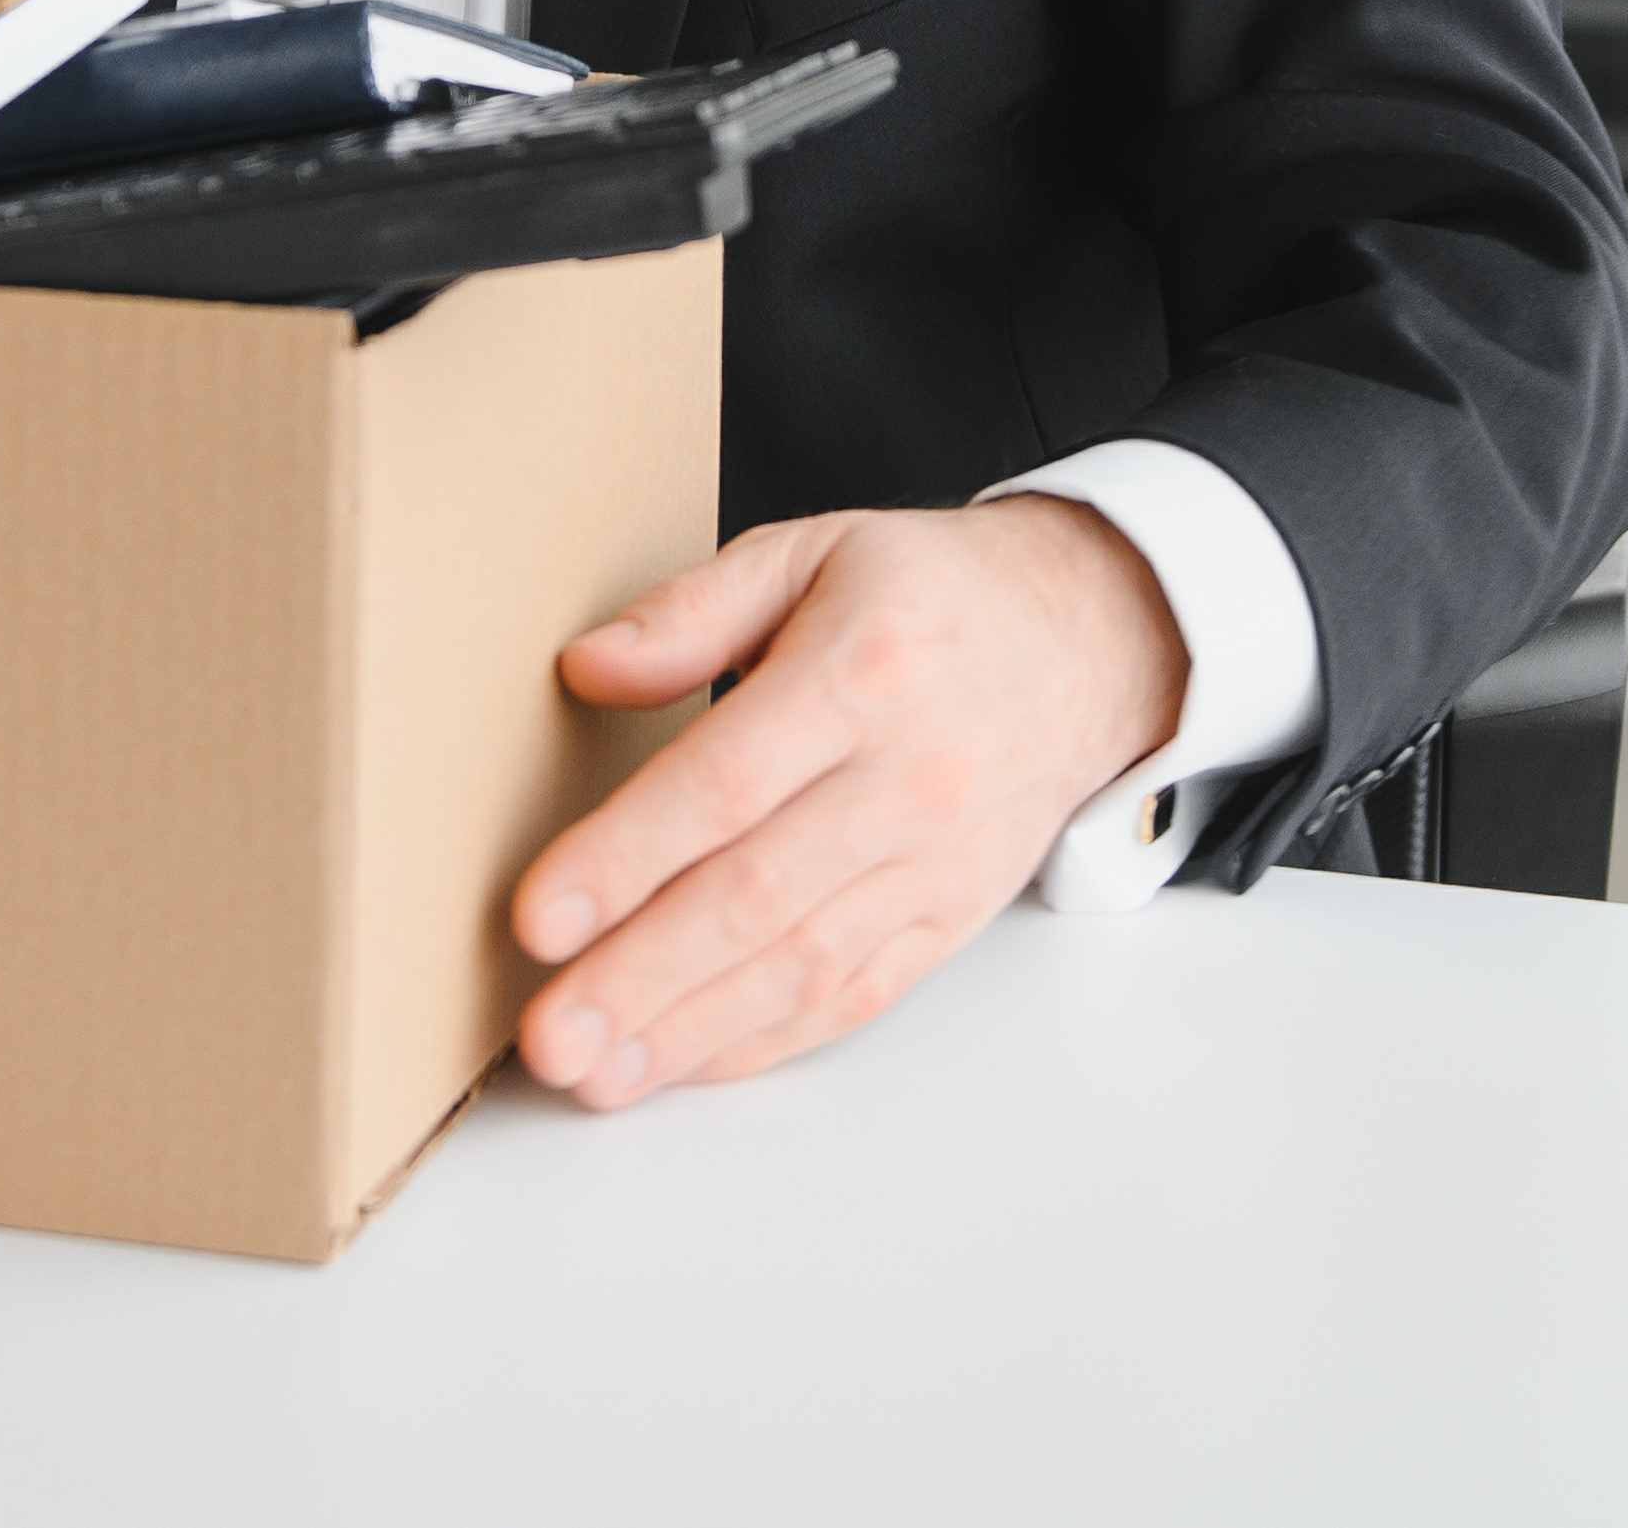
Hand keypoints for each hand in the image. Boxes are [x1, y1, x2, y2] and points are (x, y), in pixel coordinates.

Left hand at [508, 497, 1186, 1110]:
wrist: (1088, 644)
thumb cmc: (929, 596)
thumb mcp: (811, 551)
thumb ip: (693, 609)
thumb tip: (588, 668)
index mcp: (863, 673)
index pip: (728, 783)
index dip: (627, 856)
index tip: (539, 917)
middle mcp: (907, 780)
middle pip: (757, 897)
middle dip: (641, 976)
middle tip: (548, 1038)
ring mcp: (935, 862)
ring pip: (802, 966)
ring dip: (690, 1030)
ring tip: (595, 1075)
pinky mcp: (949, 918)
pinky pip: (852, 997)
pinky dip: (763, 1041)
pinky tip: (682, 1063)